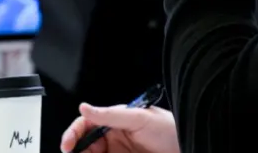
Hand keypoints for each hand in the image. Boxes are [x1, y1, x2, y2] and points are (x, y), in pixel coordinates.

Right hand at [60, 103, 179, 152]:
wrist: (189, 145)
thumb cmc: (170, 128)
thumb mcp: (139, 118)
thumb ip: (110, 115)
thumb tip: (85, 108)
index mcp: (114, 122)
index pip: (85, 126)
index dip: (73, 134)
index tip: (67, 145)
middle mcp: (113, 139)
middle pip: (84, 145)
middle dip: (75, 150)